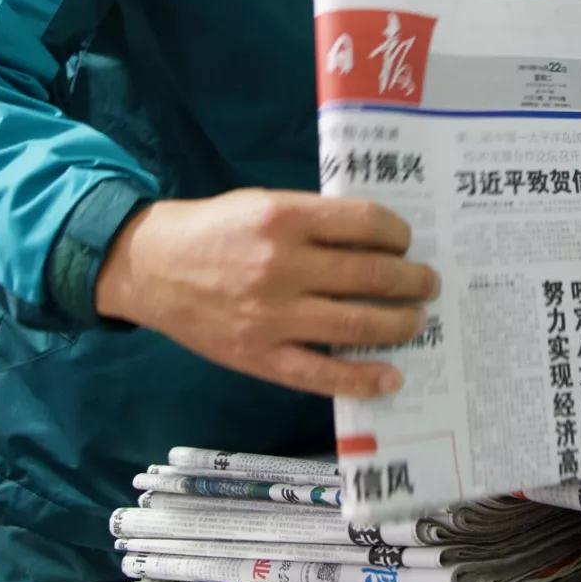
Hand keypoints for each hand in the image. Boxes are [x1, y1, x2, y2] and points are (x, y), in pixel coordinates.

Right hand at [95, 189, 437, 398]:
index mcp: (285, 218)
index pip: (365, 223)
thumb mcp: (264, 204)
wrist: (151, 267)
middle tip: (429, 284)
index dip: (398, 234)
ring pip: (358, 324)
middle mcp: (282, 265)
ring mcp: (273, 315)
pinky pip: (323, 373)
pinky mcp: (260, 356)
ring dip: (401, 324)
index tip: (406, 243)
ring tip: (417, 320)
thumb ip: (315, 221)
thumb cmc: (216, 230)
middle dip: (413, 281)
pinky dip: (364, 377)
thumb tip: (377, 243)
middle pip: (373, 275)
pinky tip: (391, 375)